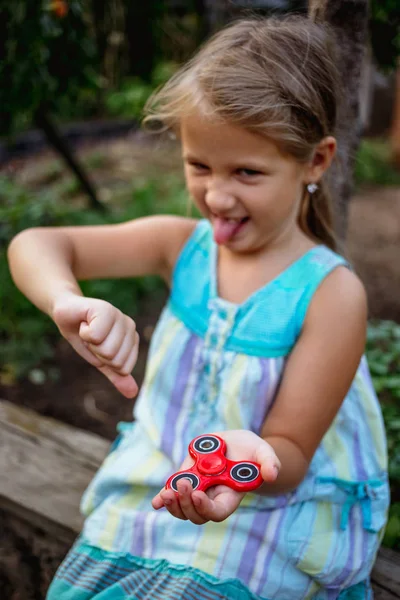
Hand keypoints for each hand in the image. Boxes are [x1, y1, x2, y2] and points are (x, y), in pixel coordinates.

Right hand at [52, 292, 138, 397]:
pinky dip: (83, 332)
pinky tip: (83, 323)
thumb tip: (133, 394)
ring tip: (87, 329)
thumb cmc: (84, 336)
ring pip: (106, 349)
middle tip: (91, 338)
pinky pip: (96, 335)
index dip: (104, 362)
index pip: (124, 369)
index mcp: (132, 339)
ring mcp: (119, 315)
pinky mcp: (105, 308)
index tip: (98, 348)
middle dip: (96, 352)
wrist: (66, 314)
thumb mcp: (100, 360)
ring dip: (89, 342)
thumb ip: (116, 375)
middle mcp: (129, 326)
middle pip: (115, 360)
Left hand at [152, 430, 279, 523]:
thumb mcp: (263, 452)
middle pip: (196, 514)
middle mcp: (212, 497)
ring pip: (182, 508)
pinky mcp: (186, 477)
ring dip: (173, 505)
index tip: (199, 494)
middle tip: (184, 485)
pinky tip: (156, 501)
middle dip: (187, 504)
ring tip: (167, 494)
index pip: (217, 513)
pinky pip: (172, 493)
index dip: (206, 508)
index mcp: (230, 496)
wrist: (237, 443)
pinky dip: (162, 500)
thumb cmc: (252, 451)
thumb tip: (272, 474)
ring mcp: (197, 488)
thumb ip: (270, 462)